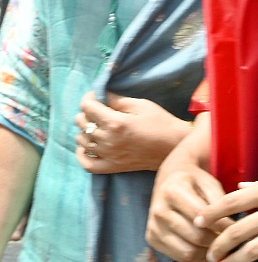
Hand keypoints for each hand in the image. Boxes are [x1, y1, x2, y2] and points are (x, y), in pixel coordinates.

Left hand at [74, 91, 190, 173]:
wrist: (172, 146)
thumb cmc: (160, 122)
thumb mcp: (141, 105)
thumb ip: (118, 100)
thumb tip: (102, 94)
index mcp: (114, 123)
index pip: (88, 107)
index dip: (89, 97)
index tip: (95, 94)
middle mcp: (107, 140)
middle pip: (82, 123)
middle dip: (86, 112)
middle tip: (97, 107)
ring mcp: (108, 155)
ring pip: (81, 141)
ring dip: (84, 129)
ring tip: (94, 124)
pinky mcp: (111, 167)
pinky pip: (87, 164)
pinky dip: (81, 154)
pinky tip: (84, 146)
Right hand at [146, 139, 229, 261]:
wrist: (169, 178)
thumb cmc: (193, 180)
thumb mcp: (209, 182)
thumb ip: (219, 202)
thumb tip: (231, 227)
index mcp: (172, 191)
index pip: (200, 216)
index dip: (220, 225)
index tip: (234, 229)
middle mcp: (159, 210)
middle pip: (195, 237)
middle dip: (216, 241)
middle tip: (229, 241)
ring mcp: (154, 226)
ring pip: (186, 251)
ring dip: (206, 252)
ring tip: (219, 246)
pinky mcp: (152, 239)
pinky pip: (178, 257)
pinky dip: (195, 257)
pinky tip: (206, 249)